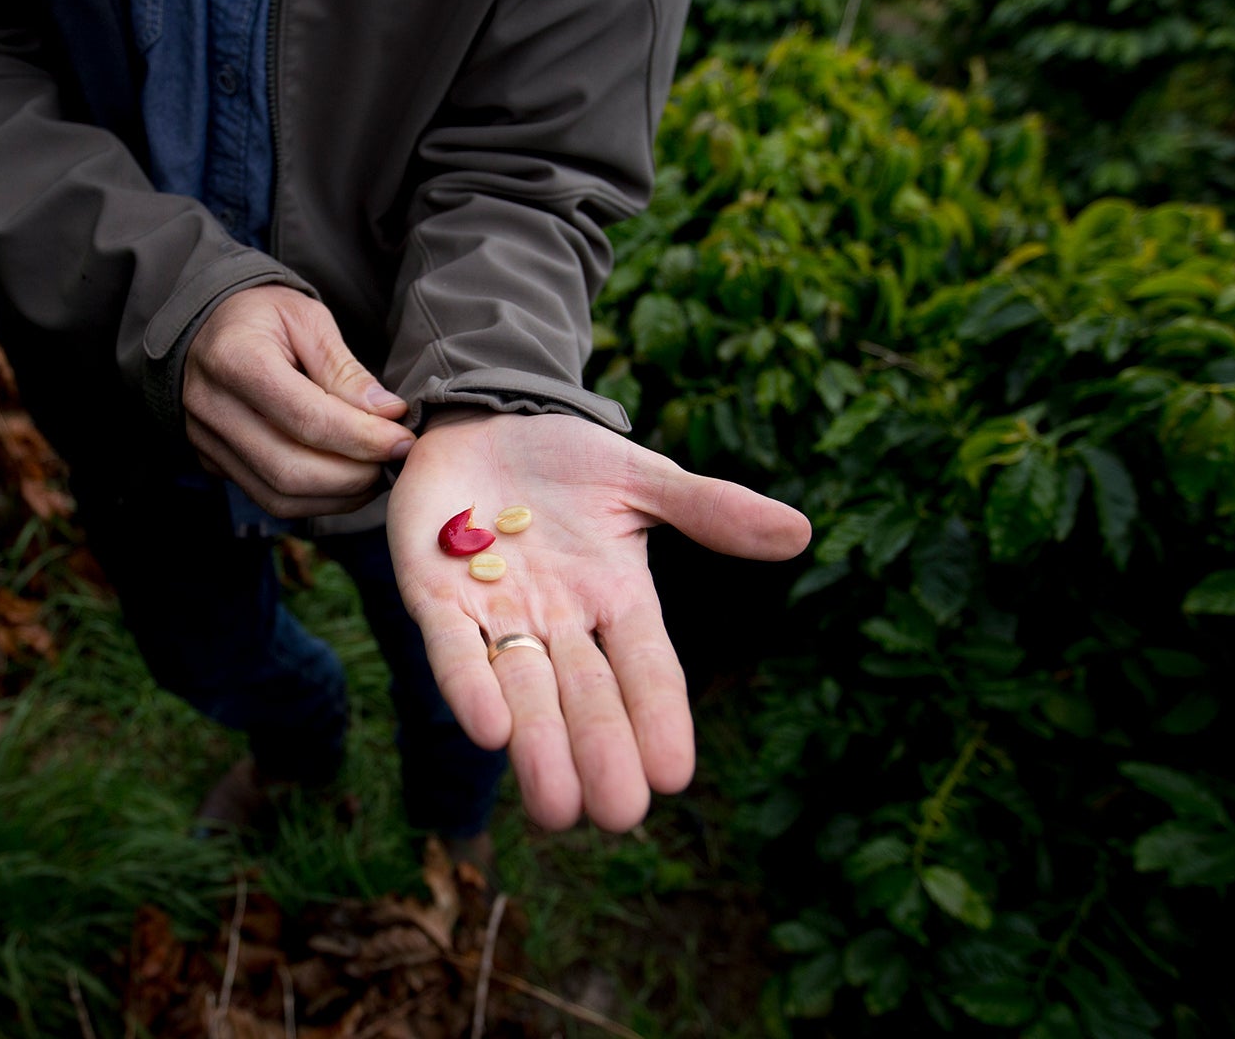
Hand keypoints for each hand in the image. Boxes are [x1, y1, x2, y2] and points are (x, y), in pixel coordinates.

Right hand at [183, 285, 416, 516]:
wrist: (206, 327)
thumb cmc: (262, 317)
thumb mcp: (308, 321)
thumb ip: (345, 370)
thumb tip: (389, 415)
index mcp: (234, 358)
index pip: (306, 418)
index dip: (362, 438)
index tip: (402, 441)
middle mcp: (212, 407)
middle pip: (290, 469)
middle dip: (354, 475)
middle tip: (394, 461)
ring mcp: (206, 441)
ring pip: (280, 495)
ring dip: (340, 495)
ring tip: (376, 473)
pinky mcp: (214, 463)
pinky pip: (270, 500)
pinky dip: (318, 501)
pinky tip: (348, 482)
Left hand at [387, 409, 811, 831]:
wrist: (480, 422)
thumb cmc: (564, 459)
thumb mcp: (639, 477)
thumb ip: (707, 508)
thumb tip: (799, 530)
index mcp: (615, 599)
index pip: (647, 670)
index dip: (660, 718)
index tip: (675, 775)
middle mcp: (559, 623)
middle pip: (586, 699)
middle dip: (602, 753)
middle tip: (619, 814)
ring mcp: (496, 615)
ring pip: (523, 694)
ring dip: (539, 749)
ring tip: (557, 808)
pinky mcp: (434, 598)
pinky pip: (455, 652)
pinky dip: (470, 688)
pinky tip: (488, 731)